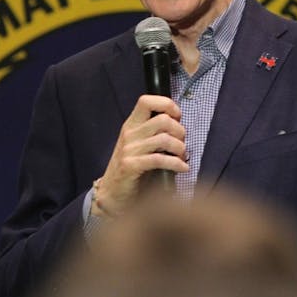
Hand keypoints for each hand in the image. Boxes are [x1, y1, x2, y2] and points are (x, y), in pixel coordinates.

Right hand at [93, 95, 187, 215]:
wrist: (114, 195)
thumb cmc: (134, 169)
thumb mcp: (142, 145)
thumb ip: (155, 132)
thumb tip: (179, 124)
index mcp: (131, 125)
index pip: (146, 101)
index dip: (166, 104)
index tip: (177, 117)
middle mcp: (129, 134)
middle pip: (163, 120)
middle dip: (180, 131)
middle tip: (181, 143)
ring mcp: (129, 150)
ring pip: (164, 139)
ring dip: (179, 148)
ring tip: (182, 157)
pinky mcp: (131, 166)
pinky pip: (159, 159)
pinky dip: (176, 163)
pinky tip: (183, 168)